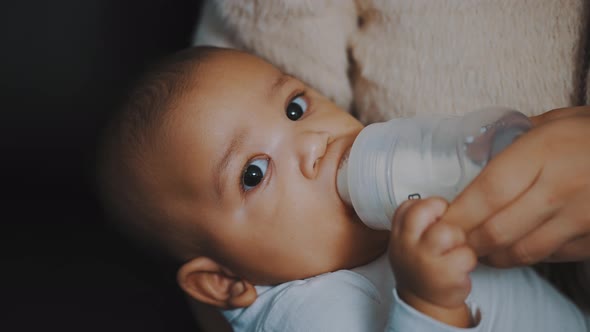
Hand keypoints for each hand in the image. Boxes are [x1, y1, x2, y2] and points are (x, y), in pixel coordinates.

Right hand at [389, 198, 476, 326]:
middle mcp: (406, 245)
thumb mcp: (408, 241)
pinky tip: (459, 268)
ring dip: (460, 240)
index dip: (430, 207)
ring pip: (450, 231)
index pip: (410, 205)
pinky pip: (467, 254)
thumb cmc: (421, 266)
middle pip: (428, 210)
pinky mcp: (444, 276)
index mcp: (398, 234)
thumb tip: (447, 202)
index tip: (436, 217)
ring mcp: (423, 260)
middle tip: (448, 230)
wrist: (425, 302)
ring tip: (455, 251)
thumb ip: (418, 221)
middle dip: (445, 215)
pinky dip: (468, 261)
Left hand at [440, 107, 589, 266]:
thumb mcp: (551, 120)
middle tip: (453, 239)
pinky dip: (526, 256)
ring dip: (493, 255)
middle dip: (468, 240)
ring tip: (479, 247)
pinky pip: (550, 256)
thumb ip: (509, 137)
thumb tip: (471, 151)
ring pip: (522, 251)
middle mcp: (559, 189)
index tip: (440, 221)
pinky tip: (514, 247)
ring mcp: (580, 217)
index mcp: (543, 153)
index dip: (459, 213)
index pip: (488, 192)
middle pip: (498, 230)